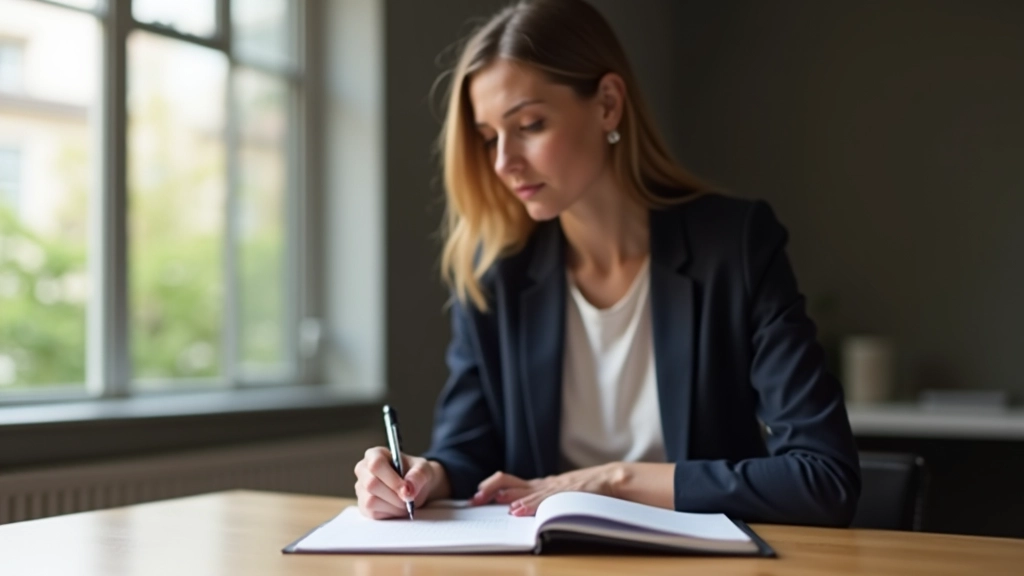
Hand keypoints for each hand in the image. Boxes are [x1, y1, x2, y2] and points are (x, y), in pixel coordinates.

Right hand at [353, 447, 445, 518]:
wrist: (416, 488)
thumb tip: (408, 489)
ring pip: (370, 500)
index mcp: (375, 454)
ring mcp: (361, 488)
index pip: (376, 465)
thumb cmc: (417, 474)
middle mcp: (363, 470)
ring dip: (393, 506)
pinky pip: (372, 513)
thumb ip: (419, 475)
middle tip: (409, 499)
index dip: (391, 479)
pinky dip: (389, 513)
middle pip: (371, 484)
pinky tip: (397, 507)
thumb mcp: (424, 470)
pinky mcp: (363, 505)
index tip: (407, 490)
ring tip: (405, 503)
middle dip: (394, 495)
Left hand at [470, 464, 622, 515]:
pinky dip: (529, 505)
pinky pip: (544, 499)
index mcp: (539, 484)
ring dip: (505, 497)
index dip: (490, 487)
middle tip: (475, 499)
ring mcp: (553, 488)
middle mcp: (542, 484)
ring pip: (523, 490)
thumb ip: (542, 498)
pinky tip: (518, 510)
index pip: (508, 481)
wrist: (611, 479)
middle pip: (508, 480)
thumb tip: (518, 508)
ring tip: (490, 501)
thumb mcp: (559, 494)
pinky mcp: (565, 492)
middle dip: (490, 489)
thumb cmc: (586, 490)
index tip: (476, 495)